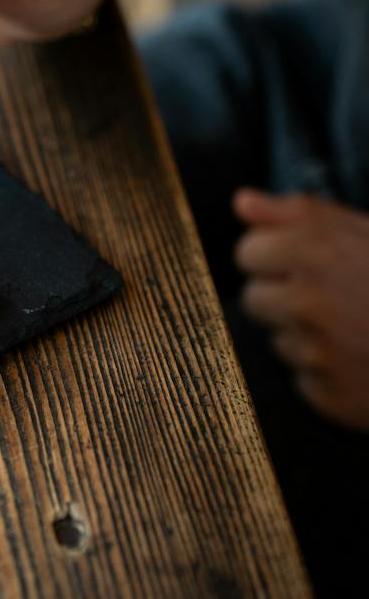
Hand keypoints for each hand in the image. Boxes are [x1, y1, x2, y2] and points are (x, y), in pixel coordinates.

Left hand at [234, 188, 368, 430]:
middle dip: (281, 295)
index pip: (248, 252)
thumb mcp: (365, 229)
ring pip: (278, 340)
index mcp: (316, 253)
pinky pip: (304, 379)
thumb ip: (298, 212)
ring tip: (354, 327)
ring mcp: (317, 354)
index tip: (301, 259)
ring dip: (304, 334)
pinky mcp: (328, 396)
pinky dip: (325, 372)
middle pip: (252, 298)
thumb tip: (242, 202)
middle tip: (331, 295)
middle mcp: (308, 303)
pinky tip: (360, 359)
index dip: (274, 254)